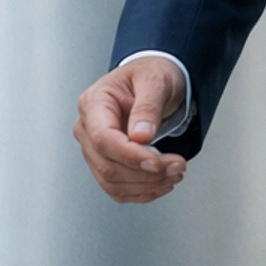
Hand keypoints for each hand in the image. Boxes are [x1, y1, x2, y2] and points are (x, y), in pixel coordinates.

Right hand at [75, 57, 188, 202]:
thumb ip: (148, 106)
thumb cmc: (151, 74)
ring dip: (147, 185)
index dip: (130, 155)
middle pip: (107, 164)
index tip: (157, 162)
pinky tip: (162, 183)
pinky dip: (141, 191)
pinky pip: (118, 187)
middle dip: (145, 172)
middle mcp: (88, 127)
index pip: (103, 138)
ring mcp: (94, 148)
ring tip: (175, 173)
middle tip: (177, 166)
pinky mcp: (106, 163)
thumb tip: (141, 135)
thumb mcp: (155, 80)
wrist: (154, 81)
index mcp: (94, 102)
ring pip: (112, 181)